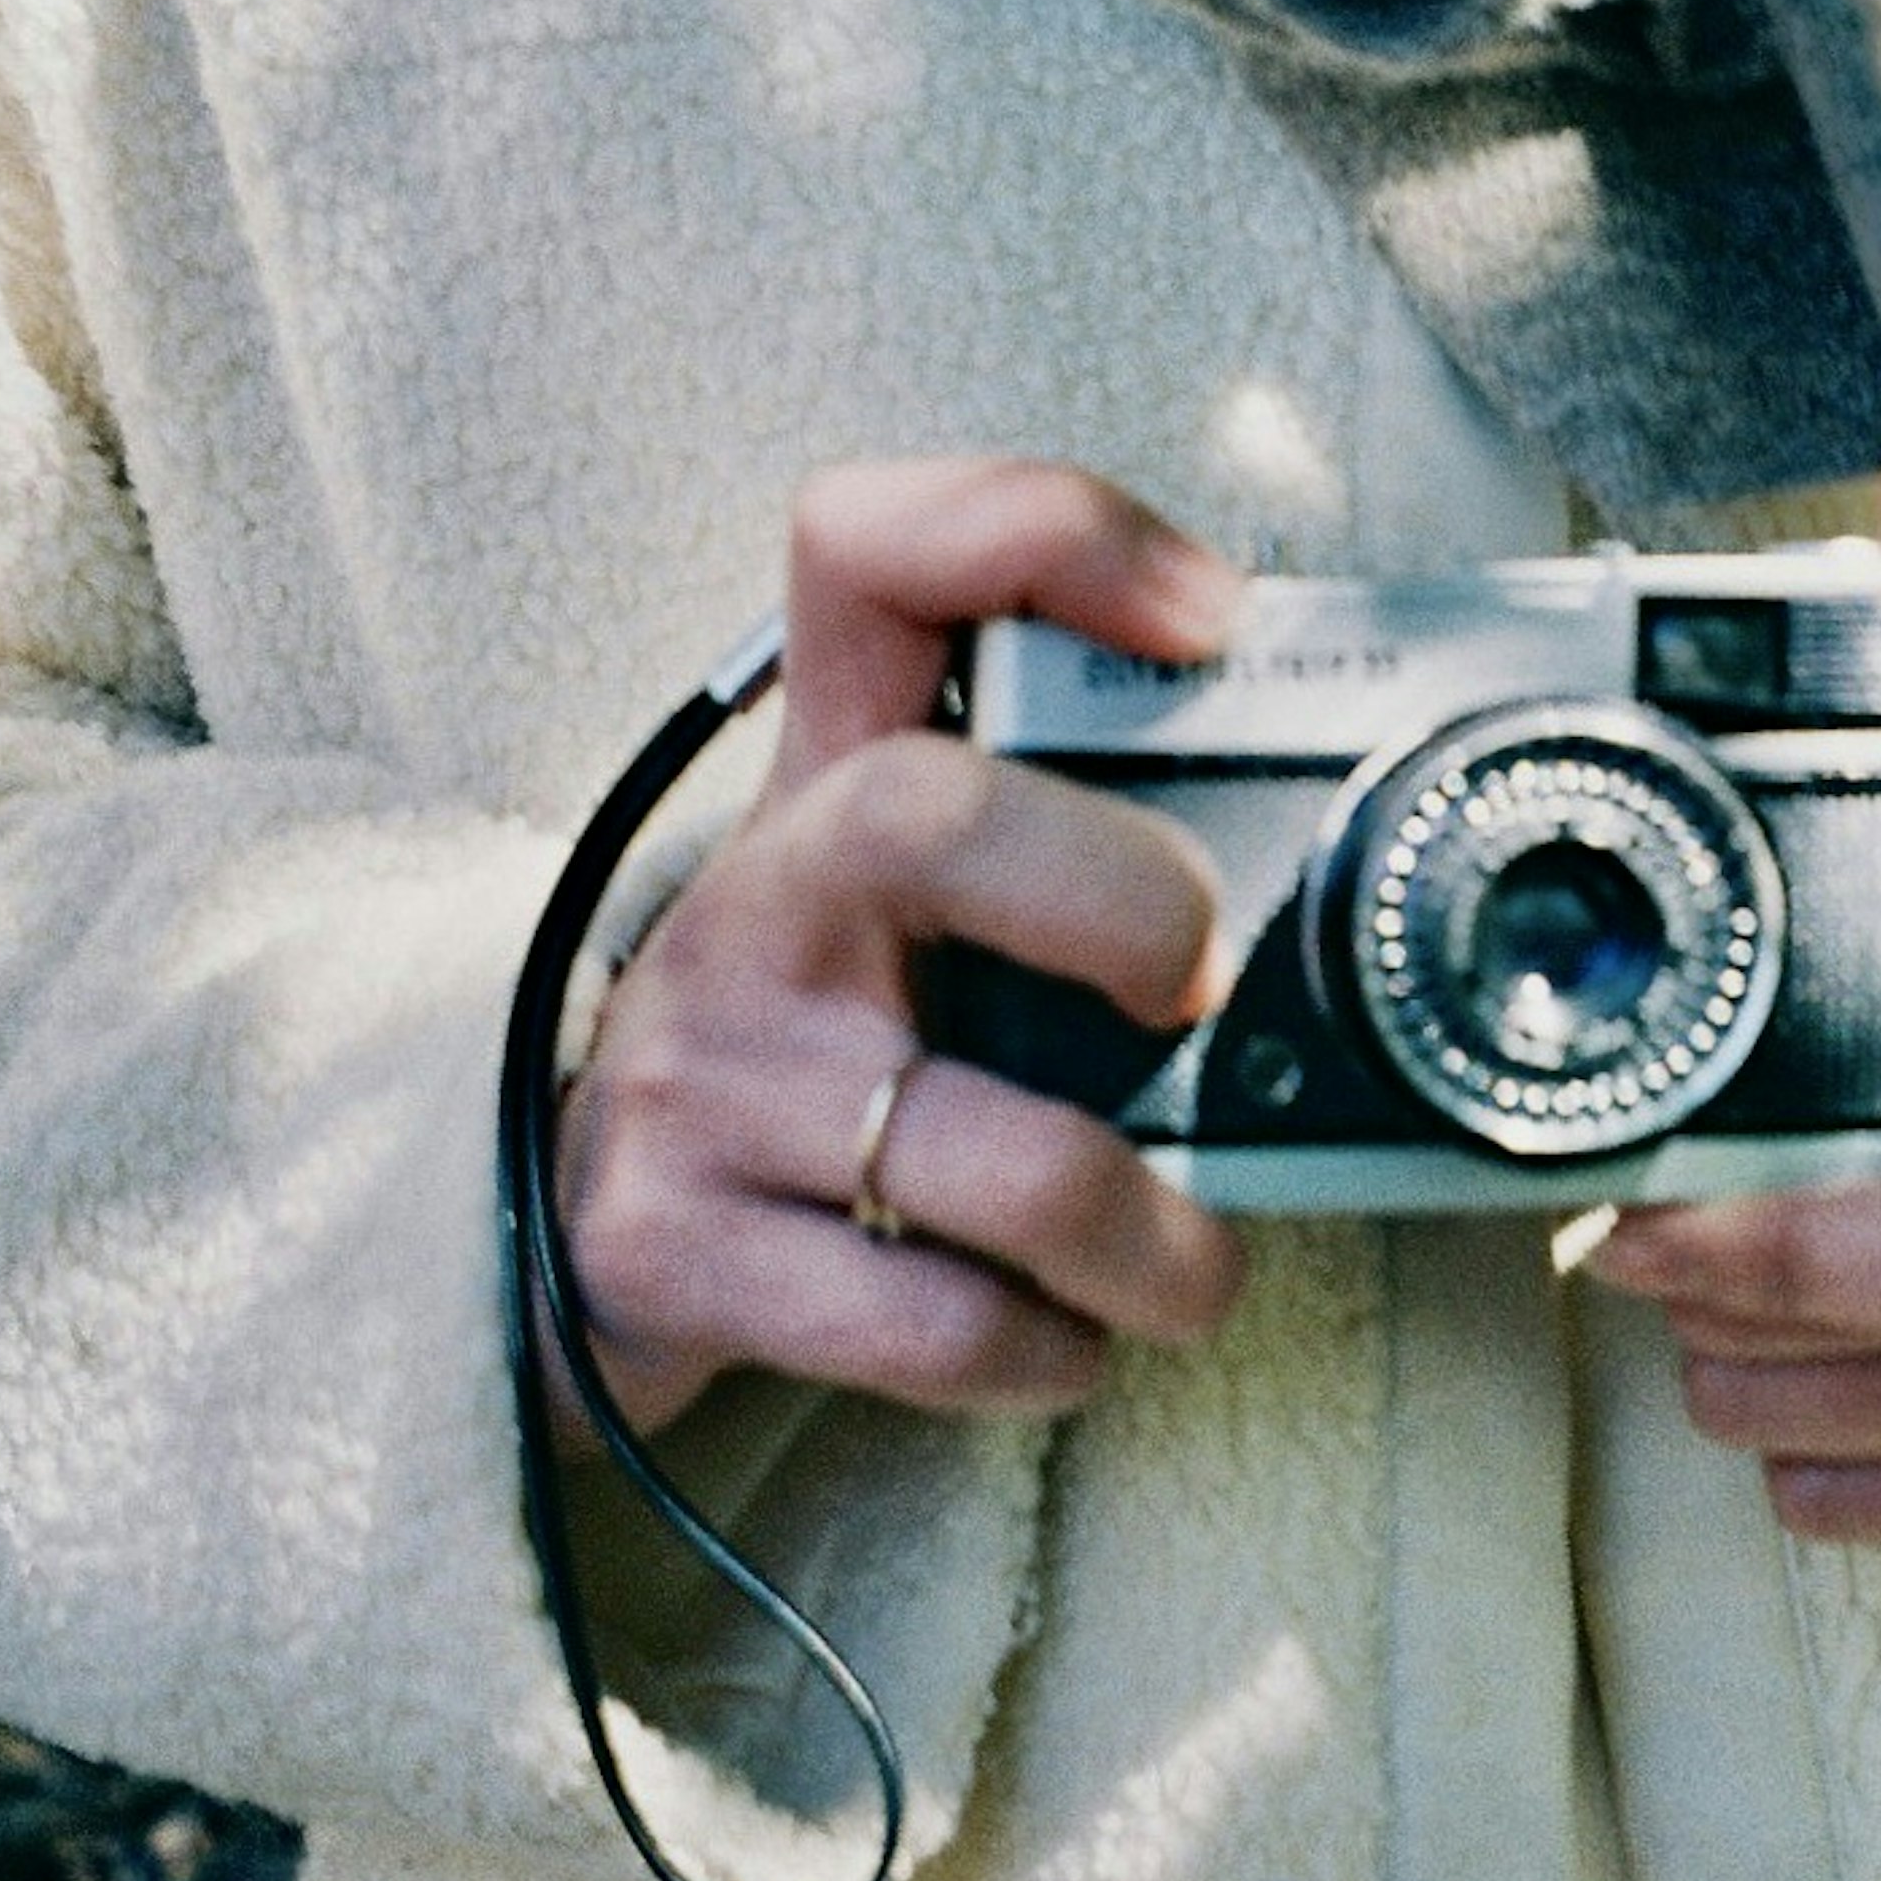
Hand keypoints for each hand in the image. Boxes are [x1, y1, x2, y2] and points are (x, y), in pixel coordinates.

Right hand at [556, 457, 1251, 1436]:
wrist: (555, 1249)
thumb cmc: (808, 1060)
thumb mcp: (896, 915)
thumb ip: (1068, 859)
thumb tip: (1324, 883)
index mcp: (826, 789)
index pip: (871, 555)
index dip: (1044, 530)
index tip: (1207, 615)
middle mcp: (757, 906)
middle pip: (930, 818)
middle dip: (1124, 904)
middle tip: (1197, 997)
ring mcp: (707, 1081)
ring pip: (982, 1150)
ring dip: (1146, 1236)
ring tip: (1192, 1271)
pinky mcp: (680, 1251)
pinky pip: (929, 1322)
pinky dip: (1040, 1351)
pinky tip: (1057, 1340)